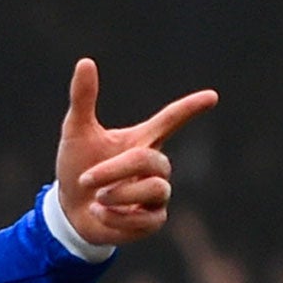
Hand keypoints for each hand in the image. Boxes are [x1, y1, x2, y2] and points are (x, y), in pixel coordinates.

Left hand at [55, 59, 215, 250]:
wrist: (69, 211)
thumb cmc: (77, 168)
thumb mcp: (76, 132)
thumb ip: (84, 100)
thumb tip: (85, 61)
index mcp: (142, 140)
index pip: (171, 120)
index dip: (190, 108)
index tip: (212, 96)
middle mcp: (155, 166)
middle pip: (150, 161)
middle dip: (115, 170)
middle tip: (87, 179)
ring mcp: (157, 194)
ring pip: (155, 190)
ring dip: (118, 194)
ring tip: (97, 199)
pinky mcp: (154, 221)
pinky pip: (147, 220)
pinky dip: (117, 218)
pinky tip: (100, 214)